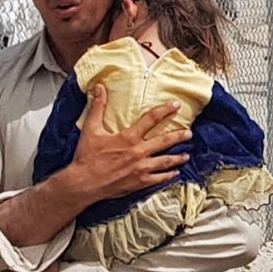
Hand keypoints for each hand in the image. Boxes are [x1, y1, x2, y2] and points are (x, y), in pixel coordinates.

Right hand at [64, 85, 188, 203]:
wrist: (84, 183)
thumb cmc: (87, 157)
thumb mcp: (91, 129)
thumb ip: (98, 107)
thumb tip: (100, 88)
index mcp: (128, 138)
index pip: (150, 120)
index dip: (164, 110)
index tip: (176, 105)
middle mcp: (138, 152)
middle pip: (164, 142)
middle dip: (178, 136)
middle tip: (188, 133)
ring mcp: (141, 169)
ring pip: (166, 162)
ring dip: (178, 158)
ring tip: (186, 155)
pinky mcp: (140, 182)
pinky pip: (159, 178)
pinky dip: (169, 175)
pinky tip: (175, 172)